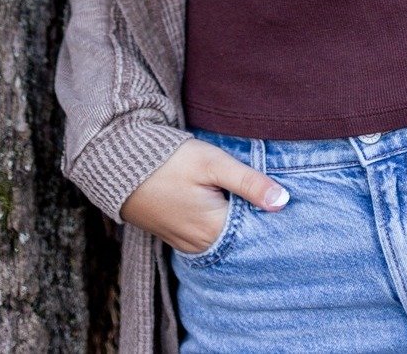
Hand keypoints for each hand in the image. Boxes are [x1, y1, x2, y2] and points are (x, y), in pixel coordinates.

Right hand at [120, 137, 290, 253]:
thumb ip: (249, 182)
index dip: (272, 217)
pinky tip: (228, 207)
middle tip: (275, 199)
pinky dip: (222, 226)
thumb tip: (284, 202)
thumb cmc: (169, 159)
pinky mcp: (176, 236)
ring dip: (239, 224)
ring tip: (253, 202)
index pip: (257, 232)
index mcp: (214, 230)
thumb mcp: (213, 163)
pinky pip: (208, 238)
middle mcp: (201, 246)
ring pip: (225, 240)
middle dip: (258, 222)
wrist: (119, 163)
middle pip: (241, 239)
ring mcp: (186, 244)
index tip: (287, 201)